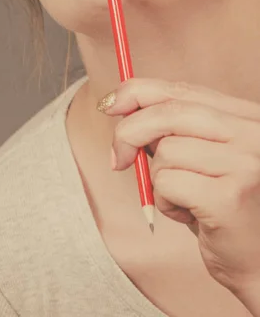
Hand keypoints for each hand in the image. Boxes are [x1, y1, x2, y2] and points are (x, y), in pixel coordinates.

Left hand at [104, 77, 259, 295]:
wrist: (258, 263)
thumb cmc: (221, 207)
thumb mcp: (199, 156)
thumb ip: (172, 128)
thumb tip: (118, 104)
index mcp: (245, 117)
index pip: (183, 89)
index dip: (139, 92)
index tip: (109, 105)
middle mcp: (252, 133)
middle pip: (169, 113)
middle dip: (130, 132)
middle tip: (118, 158)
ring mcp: (246, 163)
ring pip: (165, 152)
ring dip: (158, 181)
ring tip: (184, 199)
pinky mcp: (231, 197)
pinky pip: (167, 184)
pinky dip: (164, 202)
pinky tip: (189, 215)